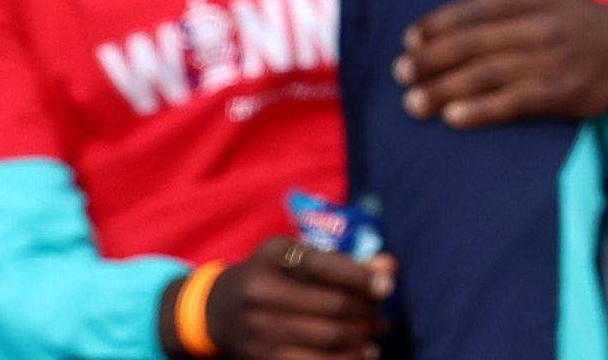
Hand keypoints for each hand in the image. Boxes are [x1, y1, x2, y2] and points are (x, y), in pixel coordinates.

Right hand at [198, 242, 391, 359]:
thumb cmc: (268, 276)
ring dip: (363, 339)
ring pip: (331, 341)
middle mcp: (261, 296)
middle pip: (333, 307)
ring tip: (372, 335)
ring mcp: (261, 333)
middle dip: (367, 312)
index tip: (386, 286)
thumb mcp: (294, 257)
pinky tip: (360, 353)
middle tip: (380, 316)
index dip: (360, 276)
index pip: (322, 266)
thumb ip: (341, 261)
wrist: (218, 311)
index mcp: (268, 260)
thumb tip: (389, 267)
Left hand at [393, 0, 607, 129]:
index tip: (408, 40)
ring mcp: (549, 63)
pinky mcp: (560, 95)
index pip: (473, 10)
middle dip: (431, 61)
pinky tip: (453, 118)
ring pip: (487, 76)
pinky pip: (515, 104)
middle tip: (400, 73)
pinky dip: (482, 111)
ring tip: (413, 103)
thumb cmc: (573, 6)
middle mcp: (537, 27)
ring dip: (445, 90)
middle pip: (473, 45)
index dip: (437, 25)